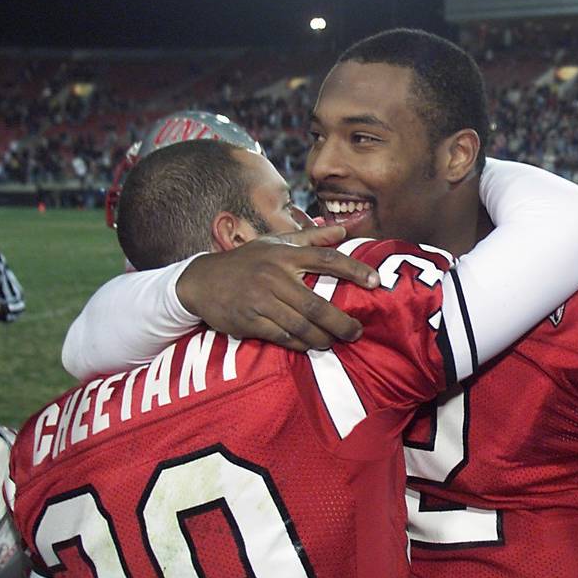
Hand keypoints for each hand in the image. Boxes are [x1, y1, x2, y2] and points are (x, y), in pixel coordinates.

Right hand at [176, 225, 378, 350]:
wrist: (201, 281)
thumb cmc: (245, 261)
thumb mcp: (274, 243)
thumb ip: (310, 238)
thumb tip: (343, 231)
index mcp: (284, 255)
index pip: (326, 259)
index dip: (354, 269)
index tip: (375, 282)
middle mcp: (274, 276)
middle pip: (316, 304)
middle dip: (341, 322)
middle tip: (357, 331)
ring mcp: (261, 300)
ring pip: (301, 325)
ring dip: (323, 337)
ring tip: (335, 341)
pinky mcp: (249, 320)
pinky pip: (283, 337)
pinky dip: (301, 344)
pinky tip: (311, 345)